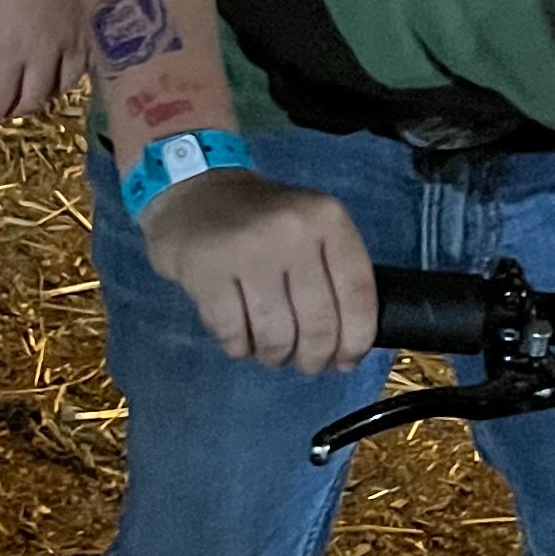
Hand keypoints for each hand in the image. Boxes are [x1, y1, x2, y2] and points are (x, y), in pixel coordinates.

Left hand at [0, 0, 85, 124]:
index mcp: (11, 46)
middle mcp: (45, 54)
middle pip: (32, 102)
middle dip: (14, 110)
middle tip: (3, 103)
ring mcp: (74, 43)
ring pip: (62, 89)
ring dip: (44, 95)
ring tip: (32, 87)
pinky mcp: (94, 30)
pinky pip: (86, 68)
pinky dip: (70, 77)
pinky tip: (62, 68)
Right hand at [139, 167, 376, 373]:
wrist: (196, 193)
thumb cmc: (262, 222)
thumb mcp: (311, 229)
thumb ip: (334, 280)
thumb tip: (347, 354)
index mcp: (327, 218)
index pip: (358, 293)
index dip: (357, 339)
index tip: (347, 360)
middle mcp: (292, 230)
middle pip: (319, 323)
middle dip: (315, 357)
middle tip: (306, 362)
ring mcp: (248, 249)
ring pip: (277, 337)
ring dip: (276, 356)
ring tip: (271, 349)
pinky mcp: (207, 270)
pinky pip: (234, 336)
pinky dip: (240, 348)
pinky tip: (240, 334)